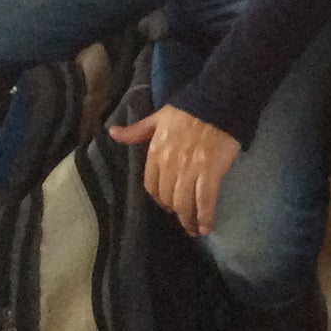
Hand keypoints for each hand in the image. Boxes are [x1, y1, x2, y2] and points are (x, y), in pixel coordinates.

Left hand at [108, 105, 239, 236]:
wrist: (218, 101)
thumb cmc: (189, 109)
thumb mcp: (158, 117)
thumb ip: (137, 130)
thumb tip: (112, 133)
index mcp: (156, 152)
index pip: (151, 185)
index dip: (159, 198)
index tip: (167, 203)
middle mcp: (170, 165)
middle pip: (168, 198)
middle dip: (175, 210)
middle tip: (183, 216)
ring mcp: (190, 170)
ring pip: (184, 203)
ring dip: (188, 220)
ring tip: (194, 229)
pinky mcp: (210, 172)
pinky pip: (204, 201)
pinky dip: (205, 216)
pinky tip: (206, 227)